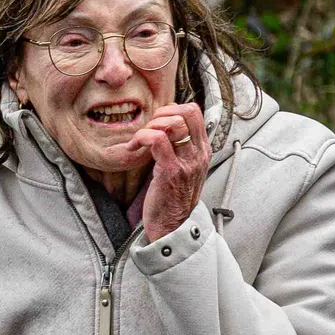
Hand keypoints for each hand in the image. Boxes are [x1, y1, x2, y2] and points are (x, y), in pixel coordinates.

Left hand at [128, 102, 208, 240]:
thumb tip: (165, 124)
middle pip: (187, 112)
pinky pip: (157, 140)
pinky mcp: (170, 171)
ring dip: (150, 126)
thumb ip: (179, 147)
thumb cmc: (172, 195)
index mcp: (202, 149)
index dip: (171, 109)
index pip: (194, 112)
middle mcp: (199, 153)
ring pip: (173, 124)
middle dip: (161, 114)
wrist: (173, 225)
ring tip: (139, 141)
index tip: (156, 123)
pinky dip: (141, 138)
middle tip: (147, 130)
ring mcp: (187, 162)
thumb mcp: (183, 166)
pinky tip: (132, 149)